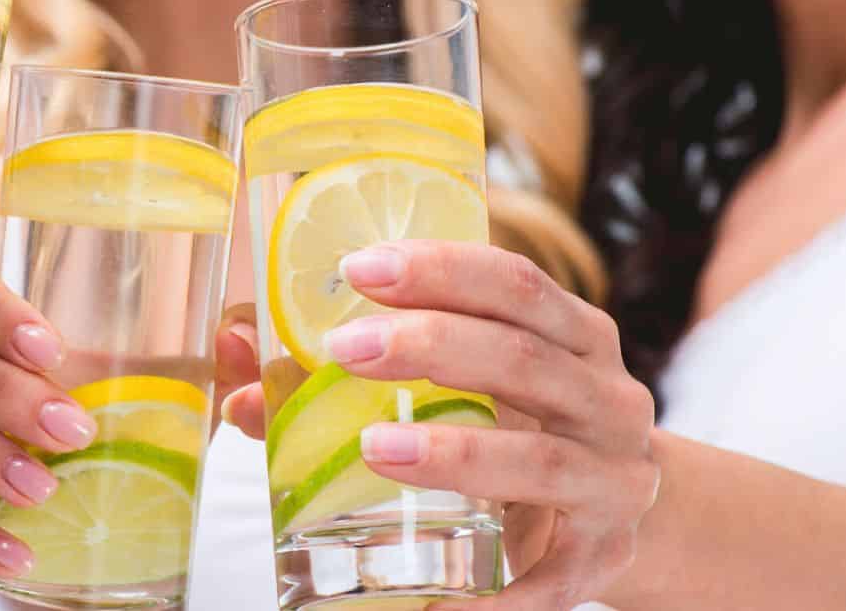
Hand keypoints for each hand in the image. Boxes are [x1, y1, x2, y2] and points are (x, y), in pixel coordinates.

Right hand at [0, 280, 261, 606]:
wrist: (41, 562)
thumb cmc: (82, 466)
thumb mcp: (142, 420)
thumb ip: (189, 380)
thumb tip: (239, 339)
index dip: (1, 313)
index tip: (52, 350)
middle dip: (8, 392)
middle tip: (70, 430)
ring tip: (43, 489)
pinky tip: (13, 550)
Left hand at [228, 241, 658, 610]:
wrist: (611, 516)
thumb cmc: (513, 427)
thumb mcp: (461, 385)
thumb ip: (346, 367)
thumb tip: (233, 347)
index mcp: (571, 335)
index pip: (514, 283)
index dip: (440, 268)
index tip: (357, 267)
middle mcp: (605, 397)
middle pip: (522, 357)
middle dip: (430, 346)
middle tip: (343, 350)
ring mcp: (612, 479)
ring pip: (539, 459)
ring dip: (455, 452)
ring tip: (374, 448)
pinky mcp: (601, 557)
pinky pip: (550, 577)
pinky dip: (497, 591)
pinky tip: (441, 604)